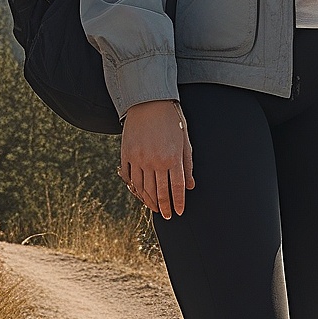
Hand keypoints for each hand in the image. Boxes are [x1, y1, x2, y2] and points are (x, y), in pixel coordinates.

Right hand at [121, 100, 193, 218]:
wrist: (148, 101)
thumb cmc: (171, 119)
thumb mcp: (184, 140)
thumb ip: (187, 165)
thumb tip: (190, 186)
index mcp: (172, 157)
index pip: (176, 188)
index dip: (177, 203)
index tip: (178, 212)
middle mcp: (155, 161)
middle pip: (160, 192)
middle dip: (164, 207)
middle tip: (166, 216)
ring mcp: (139, 159)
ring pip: (144, 188)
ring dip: (149, 201)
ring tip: (154, 208)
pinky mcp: (127, 154)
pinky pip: (130, 178)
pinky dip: (135, 189)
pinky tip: (140, 194)